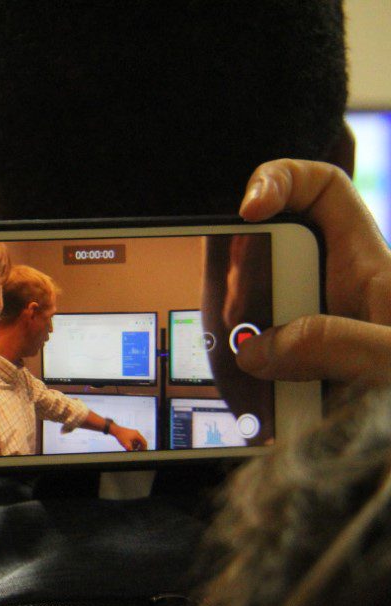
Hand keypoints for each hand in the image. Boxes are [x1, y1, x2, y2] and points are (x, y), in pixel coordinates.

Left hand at [112, 425, 147, 450]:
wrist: (115, 430)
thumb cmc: (121, 436)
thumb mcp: (127, 445)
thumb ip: (131, 450)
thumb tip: (134, 453)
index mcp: (137, 435)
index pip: (144, 443)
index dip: (144, 448)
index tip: (143, 452)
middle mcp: (136, 433)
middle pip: (141, 442)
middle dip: (140, 447)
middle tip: (138, 451)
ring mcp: (133, 432)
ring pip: (137, 440)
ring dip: (136, 445)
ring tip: (132, 449)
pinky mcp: (130, 433)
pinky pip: (134, 439)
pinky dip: (133, 443)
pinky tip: (129, 446)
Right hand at [235, 159, 390, 384]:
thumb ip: (339, 344)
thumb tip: (261, 348)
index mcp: (371, 271)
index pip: (320, 195)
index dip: (279, 183)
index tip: (249, 210)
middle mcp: (338, 303)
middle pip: (265, 268)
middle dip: (238, 290)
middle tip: (235, 323)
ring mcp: (318, 350)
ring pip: (255, 333)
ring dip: (239, 357)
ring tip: (241, 386)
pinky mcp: (308, 395)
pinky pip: (262, 387)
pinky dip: (251, 403)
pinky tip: (252, 422)